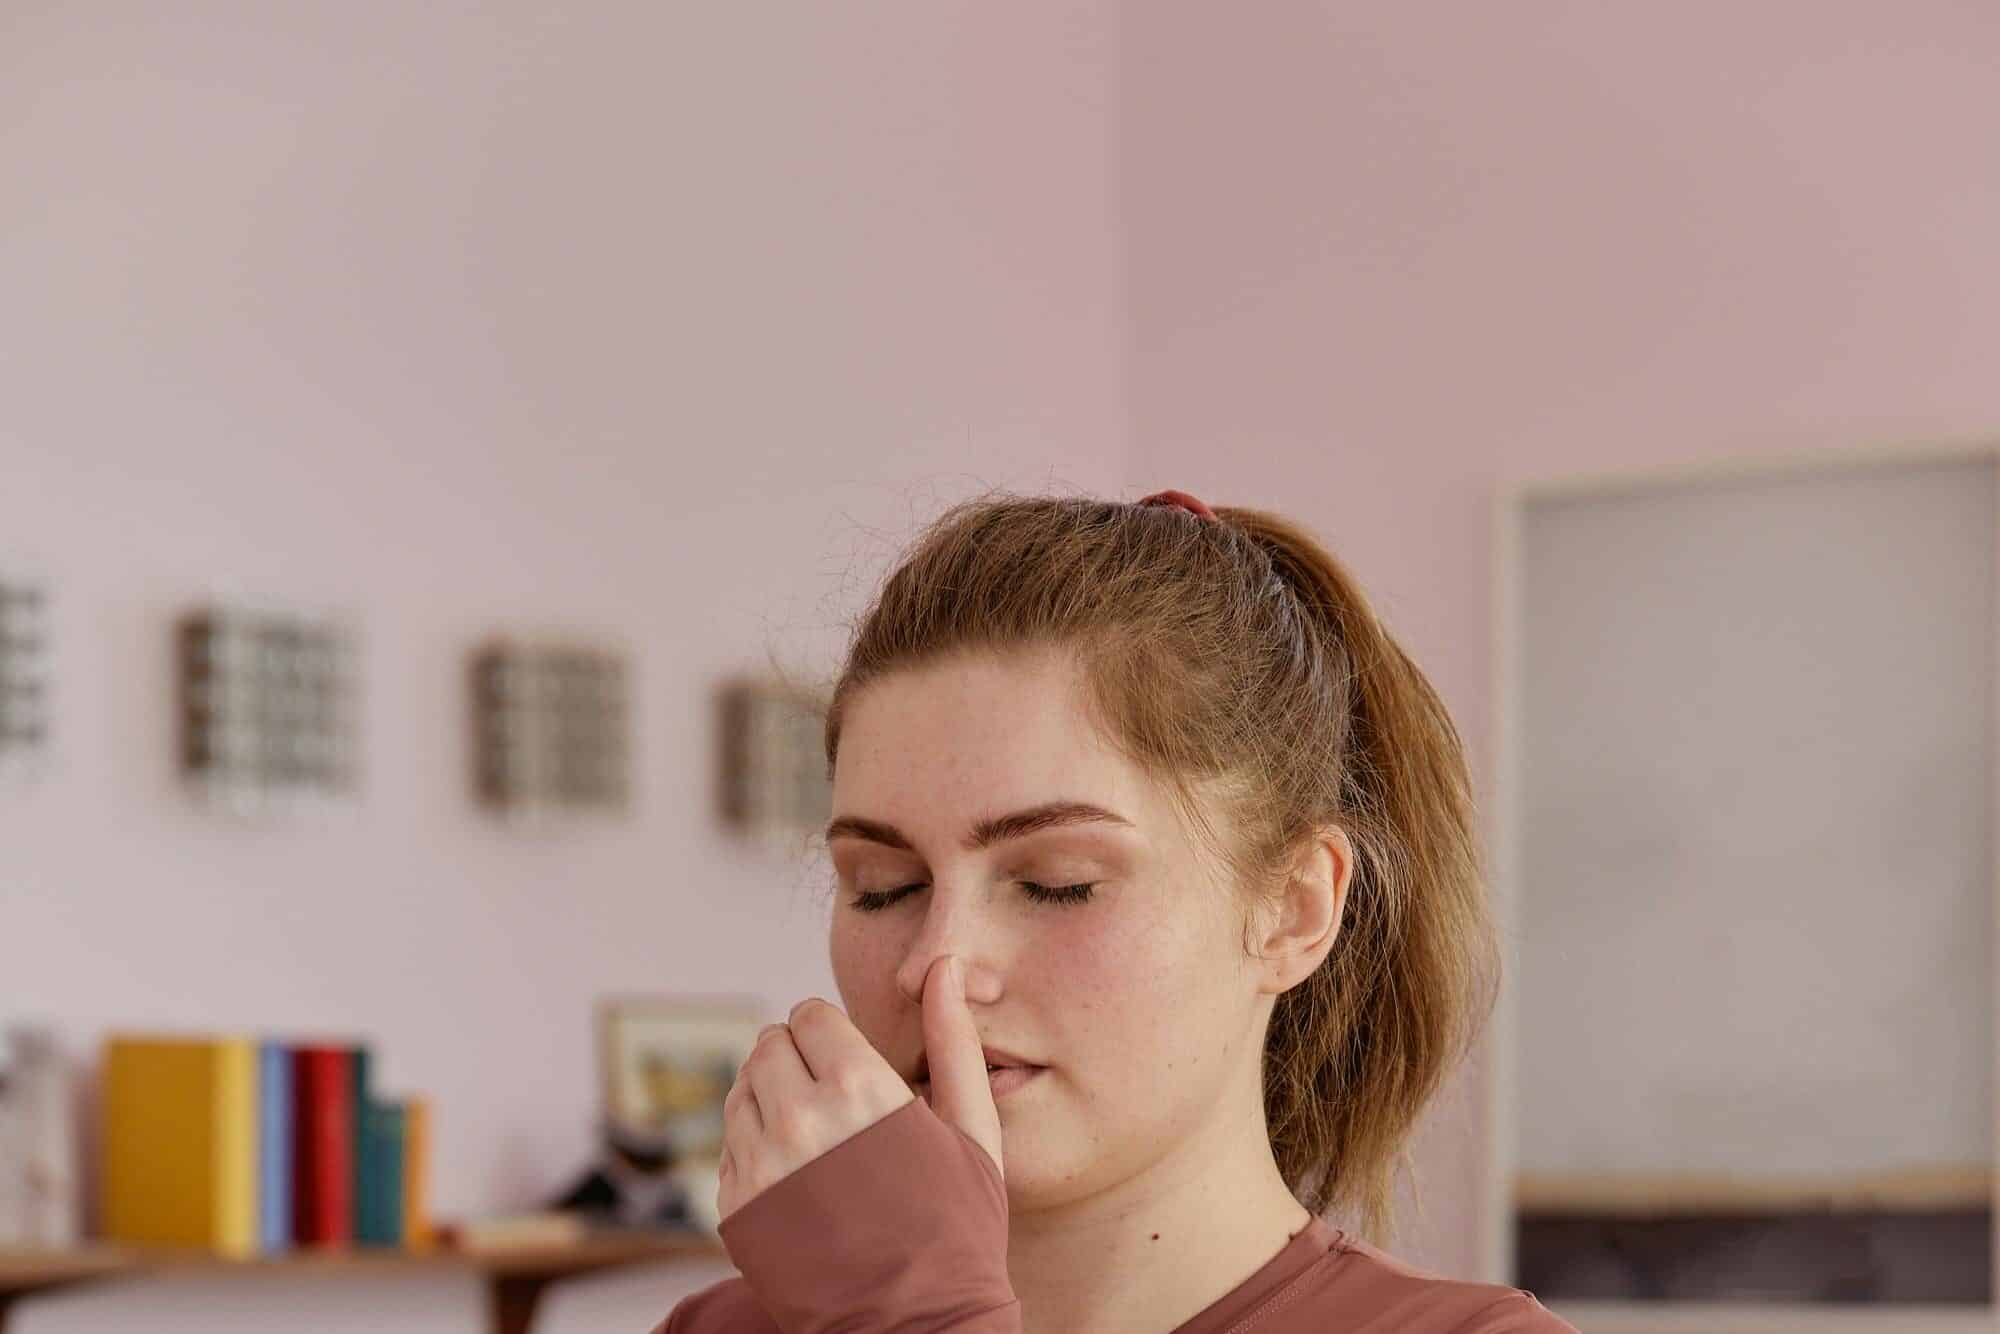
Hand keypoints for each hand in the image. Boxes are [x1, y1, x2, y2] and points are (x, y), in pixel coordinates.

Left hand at [716, 956, 1003, 1222]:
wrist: (915, 1327)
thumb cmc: (957, 1228)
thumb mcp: (973, 1131)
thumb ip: (954, 1040)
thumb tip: (946, 966)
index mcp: (860, 1088)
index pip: (808, 1015)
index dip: (830, 1035)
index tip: (849, 1064)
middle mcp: (799, 1119)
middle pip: (767, 1045)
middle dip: (796, 1059)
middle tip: (831, 1098)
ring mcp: (760, 1165)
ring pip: (740, 1090)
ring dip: (769, 1097)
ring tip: (815, 1135)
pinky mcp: (735, 1207)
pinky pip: (728, 1145)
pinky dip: (754, 1146)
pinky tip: (798, 1175)